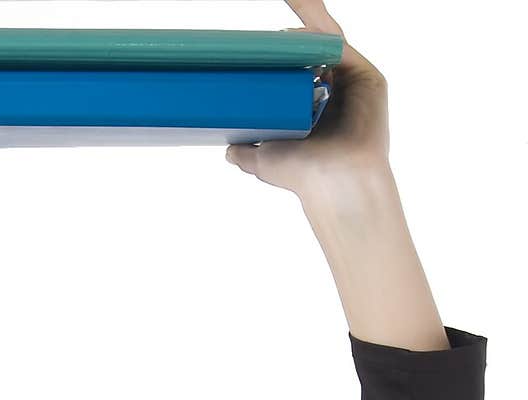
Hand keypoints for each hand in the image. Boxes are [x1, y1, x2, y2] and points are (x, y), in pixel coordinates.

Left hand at [225, 0, 390, 198]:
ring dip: (309, 17)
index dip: (281, 51)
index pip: (297, 68)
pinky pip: (341, 45)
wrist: (335, 186)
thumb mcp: (266, 160)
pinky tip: (296, 27)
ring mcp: (352, 82)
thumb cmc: (306, 177)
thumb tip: (229, 149)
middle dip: (300, 23)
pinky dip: (320, 32)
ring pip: (328, 40)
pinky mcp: (367, 78)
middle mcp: (335, 90)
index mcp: (314, 106)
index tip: (260, 40)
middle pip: (315, 47)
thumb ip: (248, 152)